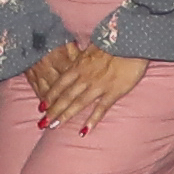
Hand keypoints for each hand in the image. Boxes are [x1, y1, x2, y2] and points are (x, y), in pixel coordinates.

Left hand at [28, 39, 144, 131]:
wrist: (131, 41)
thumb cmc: (114, 41)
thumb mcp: (92, 45)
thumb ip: (82, 55)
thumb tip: (73, 56)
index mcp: (79, 65)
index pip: (60, 84)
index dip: (50, 96)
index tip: (41, 107)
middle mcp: (85, 77)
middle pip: (65, 96)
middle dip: (53, 110)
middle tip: (42, 123)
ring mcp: (98, 86)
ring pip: (78, 104)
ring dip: (65, 116)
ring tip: (54, 127)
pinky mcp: (113, 92)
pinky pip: (100, 109)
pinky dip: (91, 121)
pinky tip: (83, 131)